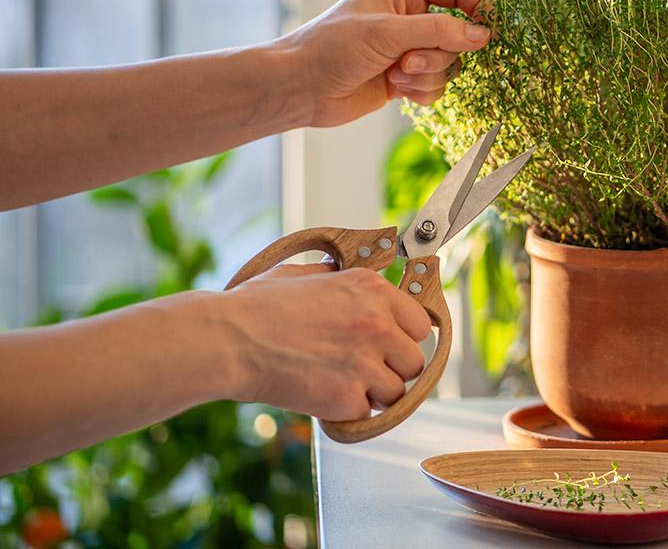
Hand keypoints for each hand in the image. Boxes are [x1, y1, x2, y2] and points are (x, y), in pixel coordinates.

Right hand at [222, 262, 432, 420]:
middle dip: (393, 369)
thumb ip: (334, 276)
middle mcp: (378, 324)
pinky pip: (367, 414)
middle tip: (365, 370)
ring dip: (374, 393)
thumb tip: (339, 271)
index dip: (404, 338)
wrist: (229, 340)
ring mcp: (366, 362)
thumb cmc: (257, 306)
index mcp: (373, 290)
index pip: (421, 324)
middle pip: (415, 361)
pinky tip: (326, 397)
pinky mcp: (349, 398)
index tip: (390, 346)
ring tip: (342, 384)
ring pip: (397, 392)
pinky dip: (350, 412)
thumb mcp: (304, 274)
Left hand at [280, 0, 488, 126]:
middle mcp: (411, 15)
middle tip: (406, 62)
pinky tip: (397, 91)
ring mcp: (409, 48)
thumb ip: (439, 31)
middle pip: (458, 33)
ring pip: (448, 63)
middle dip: (437, 54)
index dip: (476, 9)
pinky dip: (422, 91)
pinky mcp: (406, 77)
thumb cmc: (333, 47)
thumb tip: (483, 35)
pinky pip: (436, 85)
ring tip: (395, 76)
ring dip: (426, 75)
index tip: (485, 33)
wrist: (301, 88)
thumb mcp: (388, 32)